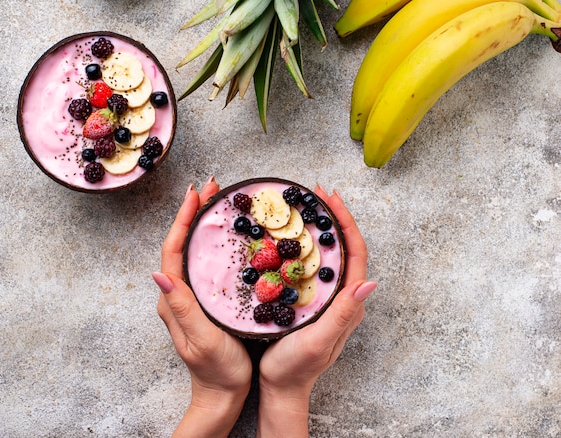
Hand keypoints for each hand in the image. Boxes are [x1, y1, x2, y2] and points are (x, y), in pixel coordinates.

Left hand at [154, 178, 251, 437]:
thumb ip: (182, 307)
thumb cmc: (217, 370)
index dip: (183, 220)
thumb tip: (159, 273)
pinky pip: (203, 264)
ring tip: (218, 204)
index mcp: (174, 300)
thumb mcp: (201, 339)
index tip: (196, 194)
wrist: (222, 395)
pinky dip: (210, 243)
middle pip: (180, 245)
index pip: (173, 250)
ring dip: (201, 225)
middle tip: (212, 188)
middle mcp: (177, 295)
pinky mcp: (203, 302)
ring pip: (191, 252)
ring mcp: (189, 298)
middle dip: (193, 213)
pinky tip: (224, 238)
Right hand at [256, 186, 376, 437]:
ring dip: (320, 229)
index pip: (355, 254)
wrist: (281, 389)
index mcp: (348, 303)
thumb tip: (369, 282)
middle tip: (316, 193)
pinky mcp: (310, 302)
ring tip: (306, 208)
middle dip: (334, 218)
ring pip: (329, 256)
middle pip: (345, 249)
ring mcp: (326, 299)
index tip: (330, 199)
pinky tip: (289, 239)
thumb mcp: (319, 342)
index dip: (345, 223)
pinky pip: (313, 267)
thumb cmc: (296, 368)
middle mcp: (342, 298)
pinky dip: (305, 247)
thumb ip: (343, 314)